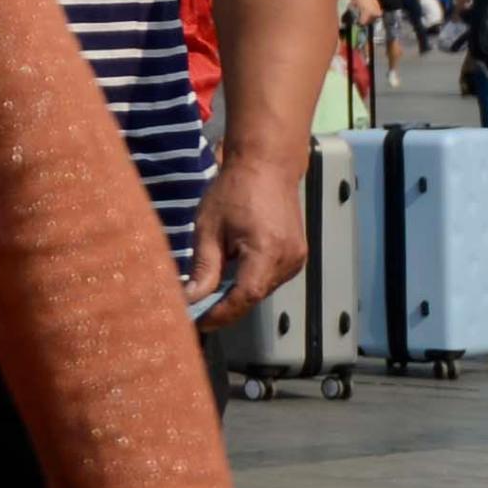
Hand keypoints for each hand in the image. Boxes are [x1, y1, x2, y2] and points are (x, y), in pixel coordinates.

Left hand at [181, 139, 312, 330]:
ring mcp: (296, 258)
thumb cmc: (235, 190)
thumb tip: (190, 299)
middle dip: (224, 307)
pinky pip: (270, 279)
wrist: (267, 166)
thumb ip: (203, 268)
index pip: (244, 297)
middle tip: (194, 311)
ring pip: (261, 290)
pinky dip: (249, 282)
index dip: (220, 314)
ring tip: (208, 296)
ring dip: (236, 295)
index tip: (197, 322)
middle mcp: (288, 258)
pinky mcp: (296, 255)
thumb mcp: (208, 228)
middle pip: (253, 297)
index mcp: (267, 251)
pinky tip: (229, 277)